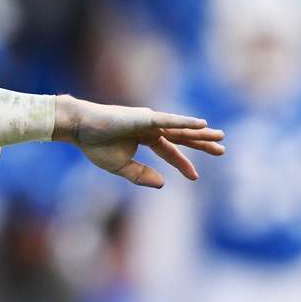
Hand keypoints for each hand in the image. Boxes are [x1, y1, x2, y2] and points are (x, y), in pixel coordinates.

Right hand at [52, 95, 224, 187]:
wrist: (78, 128)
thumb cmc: (95, 144)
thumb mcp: (121, 167)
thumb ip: (141, 175)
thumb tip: (163, 184)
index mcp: (144, 136)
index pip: (169, 150)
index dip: (182, 164)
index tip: (195, 178)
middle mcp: (150, 126)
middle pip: (182, 136)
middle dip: (201, 142)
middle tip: (222, 148)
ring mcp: (149, 120)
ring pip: (181, 127)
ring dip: (201, 132)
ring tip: (220, 135)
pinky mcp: (145, 117)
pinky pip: (170, 121)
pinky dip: (186, 122)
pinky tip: (202, 124)